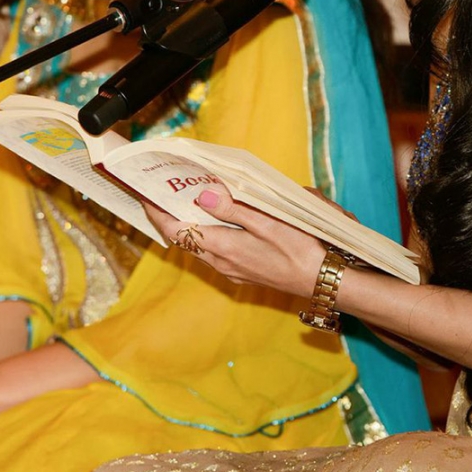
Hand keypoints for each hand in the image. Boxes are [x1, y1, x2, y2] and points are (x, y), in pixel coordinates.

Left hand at [141, 190, 327, 297]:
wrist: (326, 282)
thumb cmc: (302, 250)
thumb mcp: (269, 222)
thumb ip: (233, 209)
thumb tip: (202, 195)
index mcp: (224, 247)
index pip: (177, 230)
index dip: (158, 212)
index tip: (145, 194)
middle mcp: (222, 262)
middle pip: (185, 237)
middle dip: (171, 214)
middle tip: (163, 189)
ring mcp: (232, 270)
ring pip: (199, 245)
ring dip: (189, 224)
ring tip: (185, 199)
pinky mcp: (244, 272)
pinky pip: (214, 251)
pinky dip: (207, 233)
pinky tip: (216, 219)